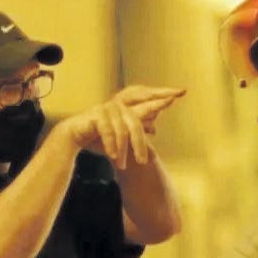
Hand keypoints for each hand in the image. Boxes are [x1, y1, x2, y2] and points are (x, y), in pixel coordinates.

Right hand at [61, 85, 185, 168]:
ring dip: (126, 150)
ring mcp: (109, 108)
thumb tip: (155, 129)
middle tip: (171, 103)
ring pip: (125, 129)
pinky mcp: (97, 114)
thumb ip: (137, 131)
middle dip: (157, 108)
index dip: (164, 96)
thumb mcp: (123, 136)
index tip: (182, 91)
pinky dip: (111, 146)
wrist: (75, 136)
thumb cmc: (100, 136)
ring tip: (125, 166)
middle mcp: (121, 106)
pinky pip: (108, 131)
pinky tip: (114, 157)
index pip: (149, 102)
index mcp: (128, 110)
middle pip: (142, 113)